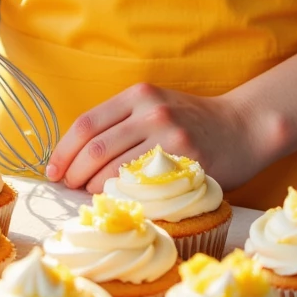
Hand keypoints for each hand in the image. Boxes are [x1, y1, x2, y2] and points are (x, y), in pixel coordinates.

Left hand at [45, 83, 265, 193]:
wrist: (244, 128)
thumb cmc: (192, 122)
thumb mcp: (156, 106)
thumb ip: (122, 122)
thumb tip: (76, 157)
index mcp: (139, 94)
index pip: (87, 123)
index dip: (64, 150)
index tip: (53, 170)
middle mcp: (152, 111)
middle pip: (95, 148)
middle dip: (74, 173)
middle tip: (69, 187)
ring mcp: (169, 137)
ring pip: (114, 169)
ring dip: (93, 188)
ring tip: (90, 196)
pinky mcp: (186, 163)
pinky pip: (141, 186)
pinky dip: (122, 197)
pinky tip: (118, 201)